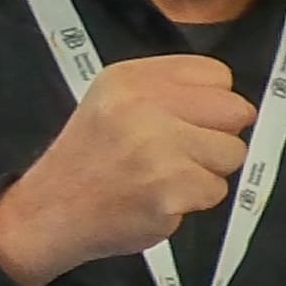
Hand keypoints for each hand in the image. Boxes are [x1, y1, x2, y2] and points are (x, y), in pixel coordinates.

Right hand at [0, 53, 253, 285]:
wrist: (51, 211)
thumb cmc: (90, 159)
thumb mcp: (114, 101)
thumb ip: (169, 92)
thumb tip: (230, 102)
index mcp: (131, 78)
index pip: (216, 74)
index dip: (212, 101)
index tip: (191, 120)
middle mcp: (143, 106)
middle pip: (235, 110)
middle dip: (219, 134)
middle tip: (185, 151)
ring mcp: (157, 147)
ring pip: (232, 152)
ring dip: (209, 169)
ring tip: (168, 175)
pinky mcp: (169, 188)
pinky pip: (216, 189)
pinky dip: (196, 199)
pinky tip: (162, 196)